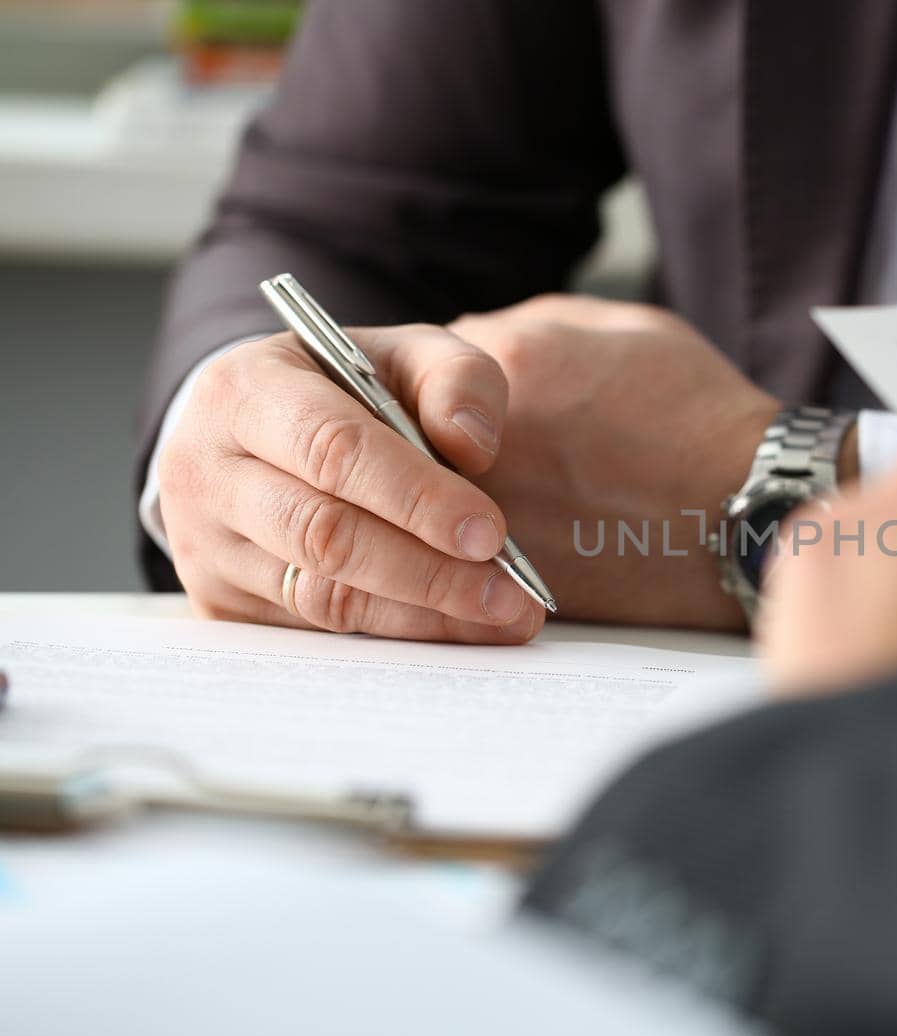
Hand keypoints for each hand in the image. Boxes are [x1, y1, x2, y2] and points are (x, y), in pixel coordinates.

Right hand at [158, 326, 545, 641]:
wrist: (261, 431)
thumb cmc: (345, 390)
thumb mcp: (404, 358)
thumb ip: (455, 380)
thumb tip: (474, 445)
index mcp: (245, 392)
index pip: (333, 450)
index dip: (417, 497)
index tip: (489, 532)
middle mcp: (206, 471)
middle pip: (324, 535)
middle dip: (429, 571)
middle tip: (509, 592)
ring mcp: (204, 545)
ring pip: (322, 597)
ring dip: (423, 615)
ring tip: (502, 615)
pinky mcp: (219, 603)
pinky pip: (316, 632)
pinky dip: (396, 633)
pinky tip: (456, 628)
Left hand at [451, 295, 805, 629]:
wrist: (749, 508)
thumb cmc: (701, 415)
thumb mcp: (623, 328)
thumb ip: (532, 327)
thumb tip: (475, 347)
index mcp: (504, 364)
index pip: (417, 370)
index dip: (438, 393)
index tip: (459, 407)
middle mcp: (481, 443)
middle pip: (410, 443)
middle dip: (431, 450)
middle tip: (481, 458)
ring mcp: (493, 515)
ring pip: (433, 507)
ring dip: (450, 505)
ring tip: (513, 502)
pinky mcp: (514, 578)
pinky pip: (463, 560)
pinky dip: (478, 553)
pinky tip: (535, 541)